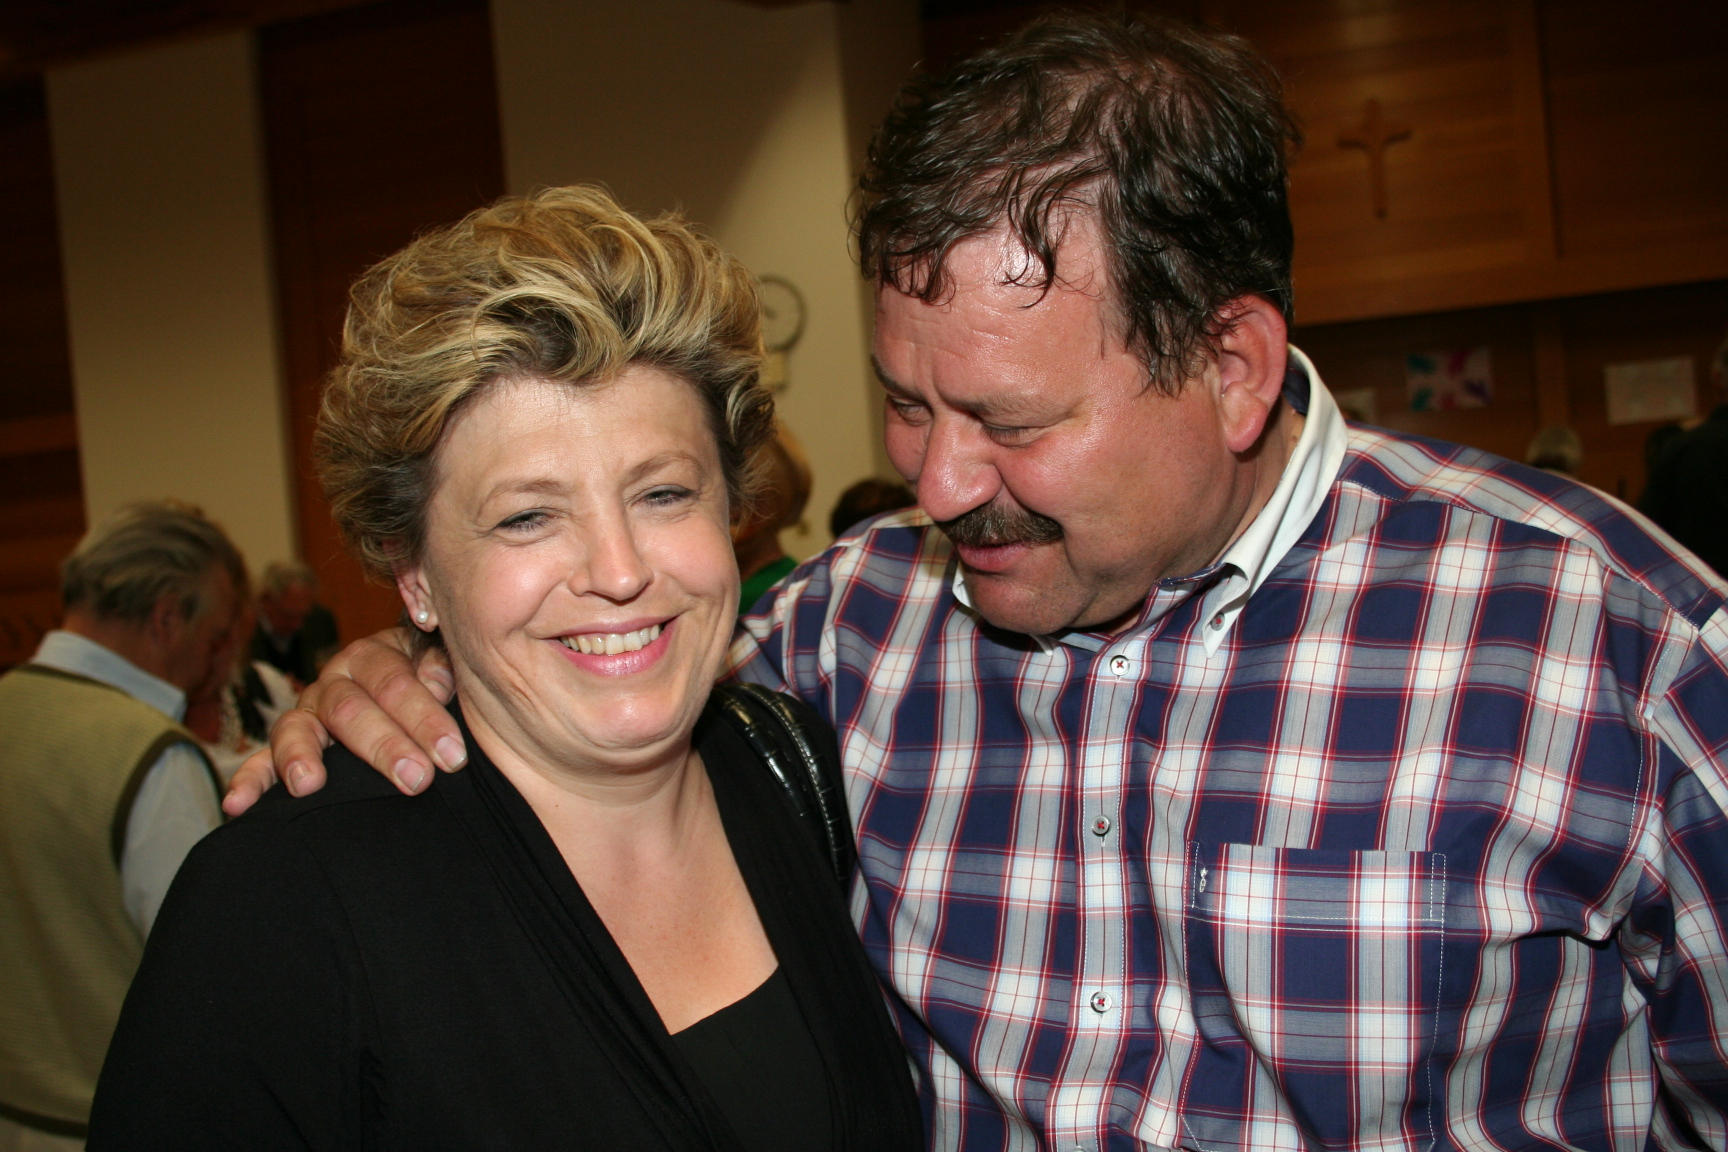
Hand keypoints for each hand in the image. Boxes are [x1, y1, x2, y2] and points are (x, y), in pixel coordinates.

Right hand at [222, 630, 462, 815]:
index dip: (424, 717)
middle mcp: (334, 681)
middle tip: (416, 779)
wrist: (417, 692)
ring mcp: (307, 715)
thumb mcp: (443, 664)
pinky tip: (236, 806)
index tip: (453, 755)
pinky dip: (248, 781)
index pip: (394, 682)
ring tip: (308, 784)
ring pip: (296, 728)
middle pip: (349, 709)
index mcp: (374, 655)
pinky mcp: (287, 748)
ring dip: (301, 756)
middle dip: (384, 746)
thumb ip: (442, 666)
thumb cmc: (437, 684)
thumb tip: (436, 682)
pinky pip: (260, 762)